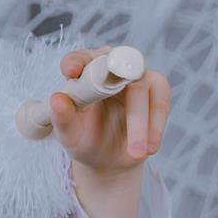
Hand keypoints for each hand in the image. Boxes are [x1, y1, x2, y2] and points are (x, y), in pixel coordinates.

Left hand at [49, 46, 172, 177]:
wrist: (107, 158)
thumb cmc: (83, 139)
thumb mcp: (68, 134)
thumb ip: (62, 117)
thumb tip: (57, 99)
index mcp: (84, 73)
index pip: (78, 59)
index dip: (75, 62)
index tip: (72, 72)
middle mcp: (111, 70)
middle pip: (116, 67)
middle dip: (114, 84)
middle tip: (110, 99)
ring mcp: (137, 79)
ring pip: (141, 89)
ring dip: (139, 122)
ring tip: (135, 152)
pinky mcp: (158, 92)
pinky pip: (160, 104)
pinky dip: (155, 127)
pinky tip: (148, 149)